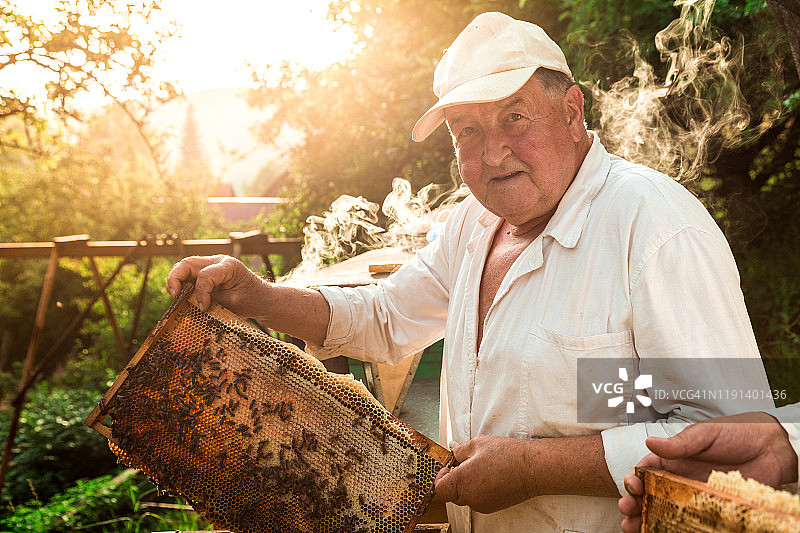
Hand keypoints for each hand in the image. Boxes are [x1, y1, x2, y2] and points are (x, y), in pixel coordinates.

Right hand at [166, 255, 268, 315]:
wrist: (262, 298)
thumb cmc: (252, 299)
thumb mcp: (235, 303)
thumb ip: (214, 301)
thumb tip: (194, 305)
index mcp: (229, 266)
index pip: (206, 274)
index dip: (200, 292)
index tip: (203, 308)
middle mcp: (218, 261)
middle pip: (187, 263)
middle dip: (175, 278)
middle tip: (174, 296)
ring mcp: (211, 265)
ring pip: (184, 266)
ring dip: (175, 280)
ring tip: (175, 296)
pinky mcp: (206, 273)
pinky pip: (188, 275)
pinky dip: (180, 284)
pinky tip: (180, 296)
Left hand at [434, 435, 534, 513]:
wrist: (533, 469)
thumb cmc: (507, 455)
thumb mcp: (478, 444)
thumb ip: (460, 450)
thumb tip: (452, 449)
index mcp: (462, 482)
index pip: (440, 488)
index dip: (441, 476)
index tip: (449, 466)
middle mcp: (470, 497)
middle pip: (451, 494)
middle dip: (454, 479)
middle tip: (464, 464)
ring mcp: (482, 504)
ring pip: (465, 497)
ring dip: (466, 484)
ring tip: (480, 468)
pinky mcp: (493, 507)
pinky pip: (477, 499)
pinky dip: (478, 490)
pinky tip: (489, 476)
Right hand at [618, 412, 796, 532]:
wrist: (771, 449)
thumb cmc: (737, 433)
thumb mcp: (704, 434)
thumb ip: (678, 443)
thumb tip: (650, 441)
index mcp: (673, 457)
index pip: (645, 470)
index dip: (634, 479)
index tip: (632, 486)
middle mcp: (679, 478)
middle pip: (649, 494)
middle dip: (633, 503)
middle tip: (627, 510)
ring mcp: (694, 495)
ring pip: (664, 510)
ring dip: (646, 519)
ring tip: (633, 527)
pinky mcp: (711, 508)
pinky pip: (690, 521)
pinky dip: (673, 528)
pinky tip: (660, 532)